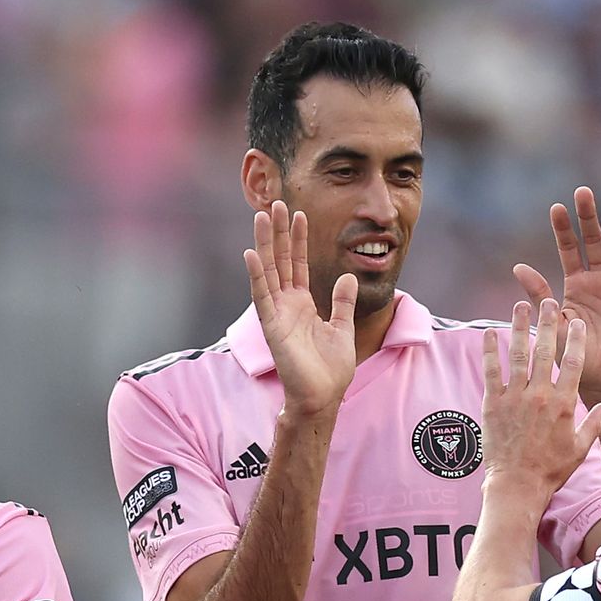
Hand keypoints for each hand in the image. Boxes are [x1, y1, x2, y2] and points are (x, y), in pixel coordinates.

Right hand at [244, 200, 357, 417]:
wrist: (322, 398)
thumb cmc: (330, 370)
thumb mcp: (343, 327)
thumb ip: (342, 301)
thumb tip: (347, 274)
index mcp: (303, 304)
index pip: (299, 264)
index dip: (298, 240)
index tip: (298, 214)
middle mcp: (287, 305)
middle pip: (280, 261)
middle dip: (278, 232)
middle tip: (274, 203)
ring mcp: (277, 314)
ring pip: (269, 271)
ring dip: (265, 244)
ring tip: (261, 216)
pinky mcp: (272, 327)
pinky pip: (262, 297)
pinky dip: (257, 276)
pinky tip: (252, 254)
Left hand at [482, 300, 600, 502]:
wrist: (517, 485)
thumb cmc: (550, 470)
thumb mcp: (579, 448)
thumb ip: (594, 423)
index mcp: (564, 404)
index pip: (573, 363)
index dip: (576, 339)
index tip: (578, 322)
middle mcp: (540, 395)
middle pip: (545, 350)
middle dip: (548, 323)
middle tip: (548, 301)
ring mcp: (514, 398)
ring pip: (518, 354)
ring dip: (519, 327)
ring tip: (520, 306)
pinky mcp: (493, 404)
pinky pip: (491, 371)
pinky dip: (490, 350)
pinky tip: (489, 332)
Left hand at [514, 187, 600, 403]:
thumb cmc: (575, 358)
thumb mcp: (553, 325)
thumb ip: (540, 295)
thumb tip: (517, 266)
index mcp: (576, 285)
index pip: (569, 250)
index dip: (564, 229)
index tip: (557, 207)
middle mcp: (600, 281)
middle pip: (595, 242)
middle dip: (589, 218)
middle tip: (584, 192)